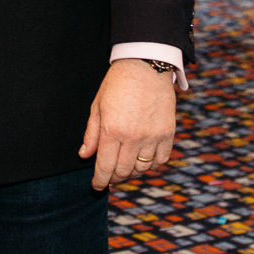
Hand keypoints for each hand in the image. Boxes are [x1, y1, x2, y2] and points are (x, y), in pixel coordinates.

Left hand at [78, 58, 178, 189]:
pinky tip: (142, 161)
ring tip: (124, 169)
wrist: (145, 67)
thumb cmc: (117, 84)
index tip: (97, 186)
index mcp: (112, 130)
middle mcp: (134, 137)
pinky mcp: (168, 134)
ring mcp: (153, 136)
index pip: (105, 166)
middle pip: (123, 171)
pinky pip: (160, 160)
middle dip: (113, 178)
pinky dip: (151, 164)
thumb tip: (84, 155)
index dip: (100, 180)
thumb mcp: (97, 106)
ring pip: (142, 168)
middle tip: (108, 178)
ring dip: (132, 172)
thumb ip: (92, 133)